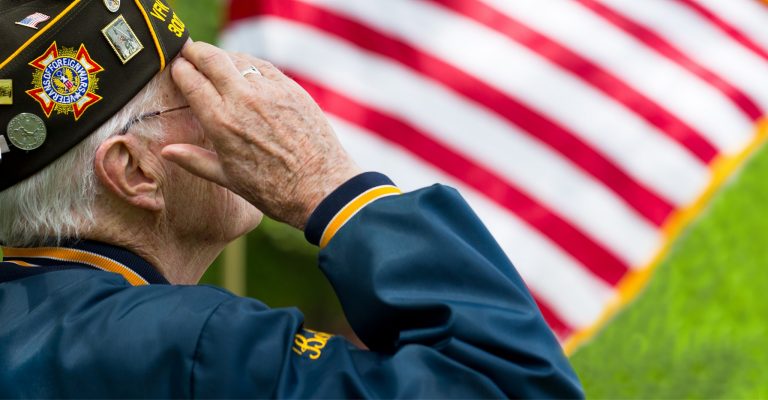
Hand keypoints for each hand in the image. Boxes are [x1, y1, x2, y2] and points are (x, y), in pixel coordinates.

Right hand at [163, 42, 360, 229]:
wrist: (322, 188)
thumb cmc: (274, 190)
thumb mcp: (228, 178)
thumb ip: (195, 159)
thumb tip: (167, 150)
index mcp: (221, 121)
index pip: (190, 79)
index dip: (179, 70)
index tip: (176, 68)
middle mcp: (243, 99)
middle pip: (211, 58)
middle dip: (195, 52)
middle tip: (190, 53)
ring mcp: (270, 91)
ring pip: (238, 58)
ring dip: (223, 57)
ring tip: (217, 63)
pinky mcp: (292, 89)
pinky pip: (264, 67)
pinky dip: (250, 65)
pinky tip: (246, 71)